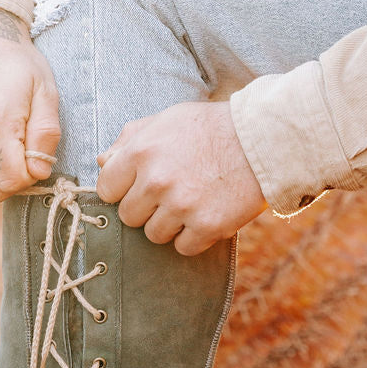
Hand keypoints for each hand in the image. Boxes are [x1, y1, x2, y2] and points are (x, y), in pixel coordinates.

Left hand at [96, 101, 266, 254]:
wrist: (264, 138)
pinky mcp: (207, 226)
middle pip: (129, 216)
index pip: (107, 189)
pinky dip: (194, 236)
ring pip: (154, 235)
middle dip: (146, 208)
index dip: (123, 190)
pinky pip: (184, 247)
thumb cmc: (213, 127)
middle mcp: (156, 181)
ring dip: (170, 224)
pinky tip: (206, 214)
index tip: (139, 187)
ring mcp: (181, 206)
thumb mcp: (167, 120)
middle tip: (171, 194)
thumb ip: (131, 139)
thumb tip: (102, 162)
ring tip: (192, 202)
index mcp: (141, 152)